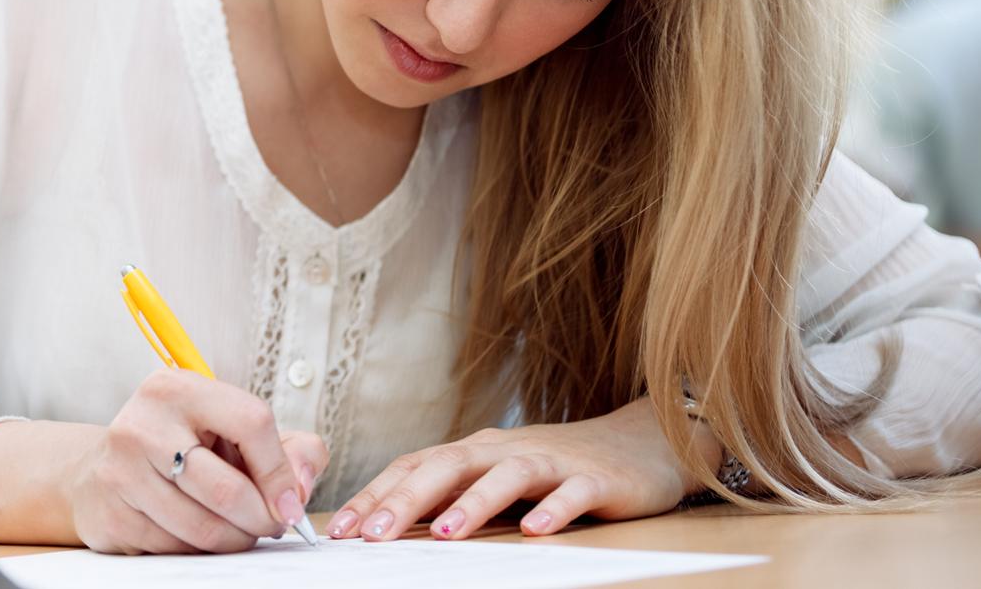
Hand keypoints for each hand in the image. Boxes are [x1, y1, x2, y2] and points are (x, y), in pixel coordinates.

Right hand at [66, 368, 327, 553]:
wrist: (105, 469)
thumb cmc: (185, 447)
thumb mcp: (236, 432)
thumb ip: (292, 449)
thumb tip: (300, 490)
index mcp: (179, 389)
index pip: (251, 423)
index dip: (280, 471)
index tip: (291, 503)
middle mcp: (144, 423)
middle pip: (227, 489)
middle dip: (260, 519)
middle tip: (270, 526)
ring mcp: (121, 470)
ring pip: (202, 527)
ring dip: (234, 540)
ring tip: (239, 531)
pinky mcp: (111, 513)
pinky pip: (175, 548)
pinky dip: (199, 550)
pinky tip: (197, 533)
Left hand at [328, 397, 705, 540]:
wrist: (641, 444)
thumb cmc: (554, 468)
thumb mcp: (494, 478)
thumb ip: (449, 497)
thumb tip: (387, 526)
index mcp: (474, 451)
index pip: (413, 467)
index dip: (375, 496)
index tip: (340, 530)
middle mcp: (505, 449)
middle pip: (449, 467)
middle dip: (406, 501)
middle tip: (373, 536)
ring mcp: (551, 461)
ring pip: (506, 475)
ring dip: (473, 504)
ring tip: (445, 534)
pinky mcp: (596, 478)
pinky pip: (573, 492)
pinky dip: (555, 509)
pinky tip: (537, 531)